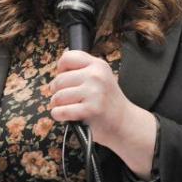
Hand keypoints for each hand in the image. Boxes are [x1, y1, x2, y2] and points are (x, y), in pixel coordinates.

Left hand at [49, 50, 157, 177]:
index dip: (60, 70)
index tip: (65, 80)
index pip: (67, 58)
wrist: (124, 123)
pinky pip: (60, 111)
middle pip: (59, 79)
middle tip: (66, 98)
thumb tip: (58, 71)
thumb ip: (81, 70)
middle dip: (57, 91)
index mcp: (98, 65)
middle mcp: (96, 76)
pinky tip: (67, 116)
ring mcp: (94, 92)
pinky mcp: (89, 110)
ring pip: (58, 96)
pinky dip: (58, 115)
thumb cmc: (107, 102)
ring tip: (68, 107)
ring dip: (57, 105)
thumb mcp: (100, 78)